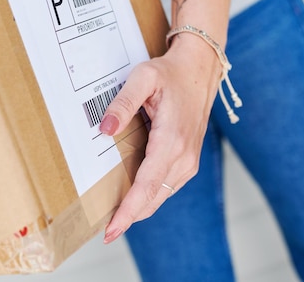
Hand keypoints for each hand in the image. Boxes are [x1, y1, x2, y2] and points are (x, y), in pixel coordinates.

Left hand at [100, 36, 221, 242]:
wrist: (199, 70)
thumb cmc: (170, 74)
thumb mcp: (143, 78)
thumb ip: (122, 103)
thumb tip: (105, 129)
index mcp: (171, 140)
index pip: (146, 186)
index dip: (128, 212)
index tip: (111, 231)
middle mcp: (183, 157)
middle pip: (152, 199)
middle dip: (129, 218)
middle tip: (107, 234)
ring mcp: (188, 161)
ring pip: (160, 196)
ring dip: (139, 210)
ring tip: (115, 220)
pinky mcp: (188, 161)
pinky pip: (166, 187)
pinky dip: (149, 198)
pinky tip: (133, 200)